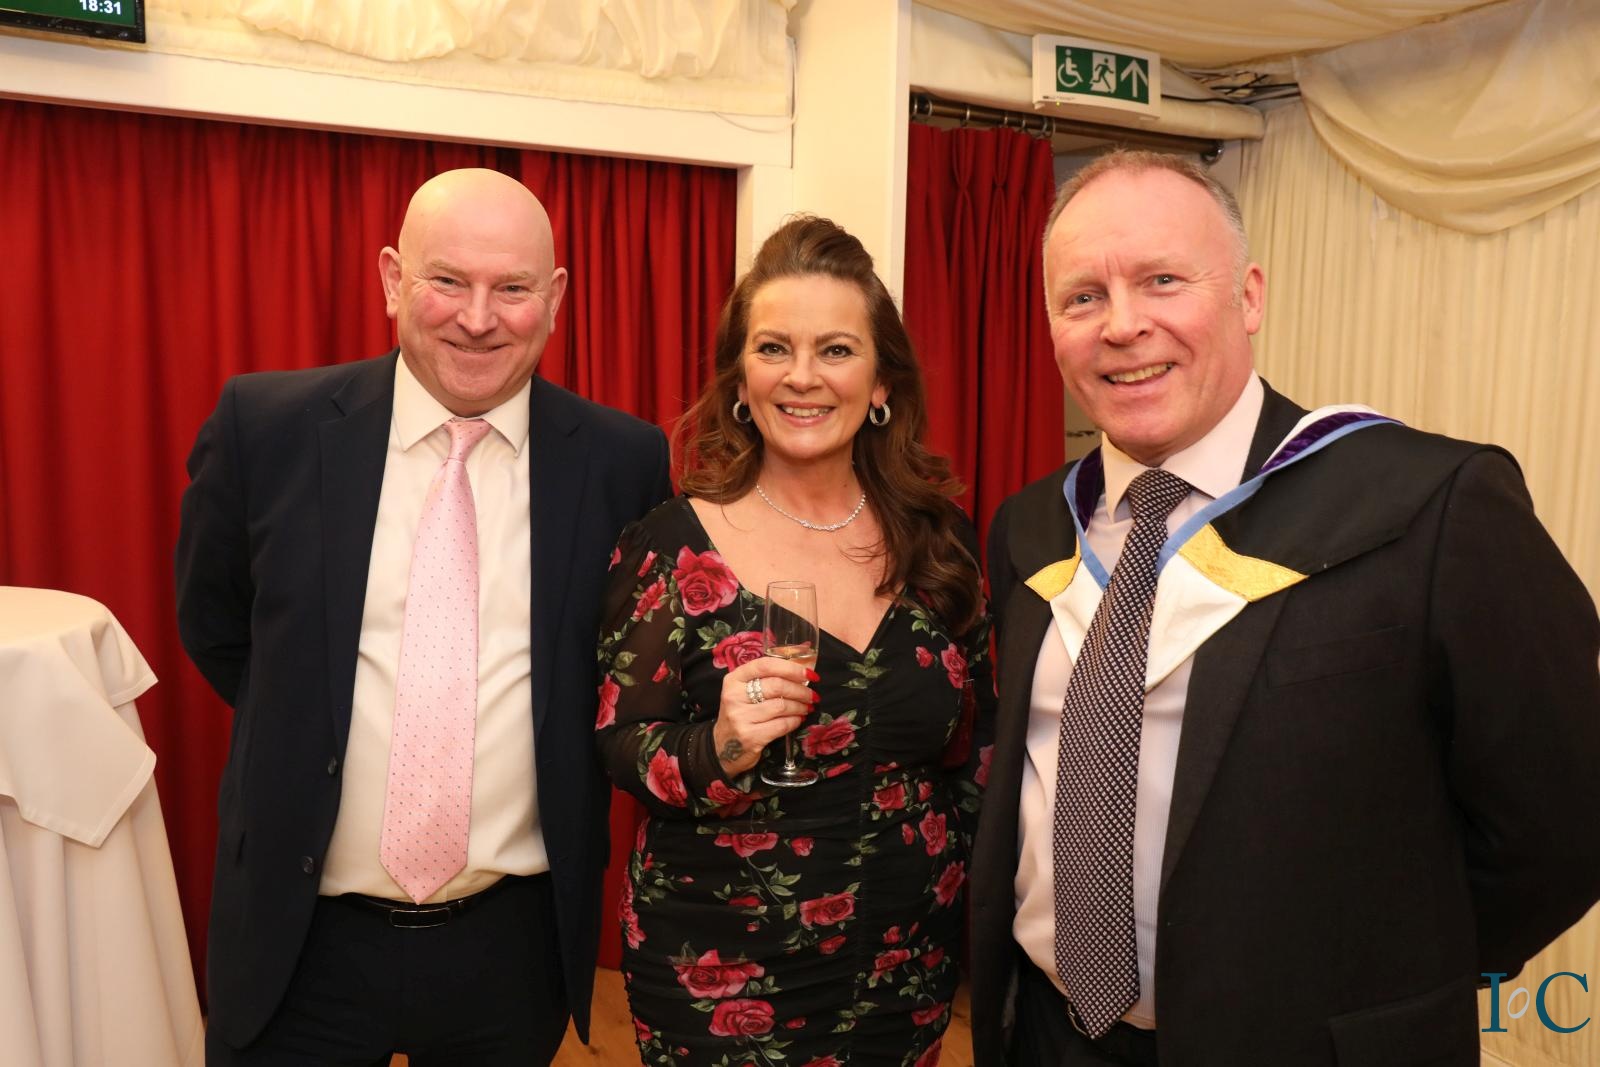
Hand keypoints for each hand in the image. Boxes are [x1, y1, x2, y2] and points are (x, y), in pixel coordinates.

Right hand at [712, 658, 818, 776]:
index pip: (765, 665)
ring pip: (781, 706)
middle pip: (777, 685)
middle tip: (812, 695)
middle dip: (800, 690)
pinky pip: (782, 725)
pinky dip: (794, 721)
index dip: (791, 668)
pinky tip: (798, 720)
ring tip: (806, 707)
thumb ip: (765, 680)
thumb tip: (801, 673)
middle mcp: (734, 696)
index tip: (809, 674)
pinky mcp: (750, 737)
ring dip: (800, 706)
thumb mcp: (743, 692)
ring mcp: (740, 717)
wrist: (723, 747)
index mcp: (734, 679)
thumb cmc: (740, 714)